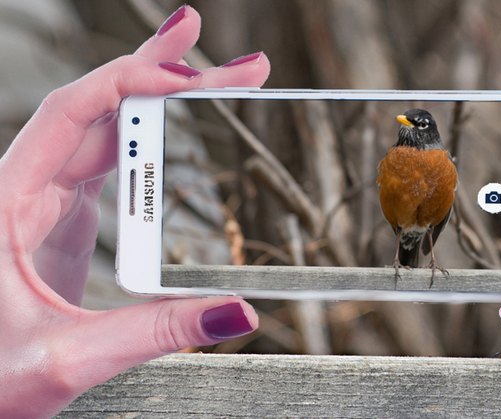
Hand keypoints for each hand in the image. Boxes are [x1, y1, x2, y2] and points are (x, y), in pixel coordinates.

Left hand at [0, 6, 269, 417]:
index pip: (69, 115)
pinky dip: (145, 139)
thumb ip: (155, 331)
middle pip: (98, 110)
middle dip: (167, 78)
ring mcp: (42, 199)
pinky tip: (176, 127)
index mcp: (3, 202)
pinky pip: (106, 162)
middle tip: (233, 65)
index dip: (131, 83)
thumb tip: (235, 311)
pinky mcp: (60, 215)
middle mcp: (21, 188)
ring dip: (161, 102)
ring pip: (103, 129)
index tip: (189, 76)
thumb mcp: (70, 358)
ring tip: (215, 78)